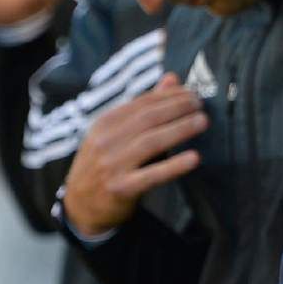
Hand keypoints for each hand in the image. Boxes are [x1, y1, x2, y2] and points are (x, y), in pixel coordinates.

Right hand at [63, 74, 207, 235]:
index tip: (192, 92)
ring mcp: (111, 165)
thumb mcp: (117, 133)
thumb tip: (172, 78)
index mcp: (105, 123)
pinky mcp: (120, 189)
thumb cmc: (106, 163)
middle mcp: (106, 141)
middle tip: (201, 104)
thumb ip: (146, 107)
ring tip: (202, 122)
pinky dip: (174, 166)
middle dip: (178, 108)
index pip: (143, 102)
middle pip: (148, 118)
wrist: (80, 205)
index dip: (170, 95)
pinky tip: (194, 158)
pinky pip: (151, 175)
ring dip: (180, 129)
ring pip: (151, 142)